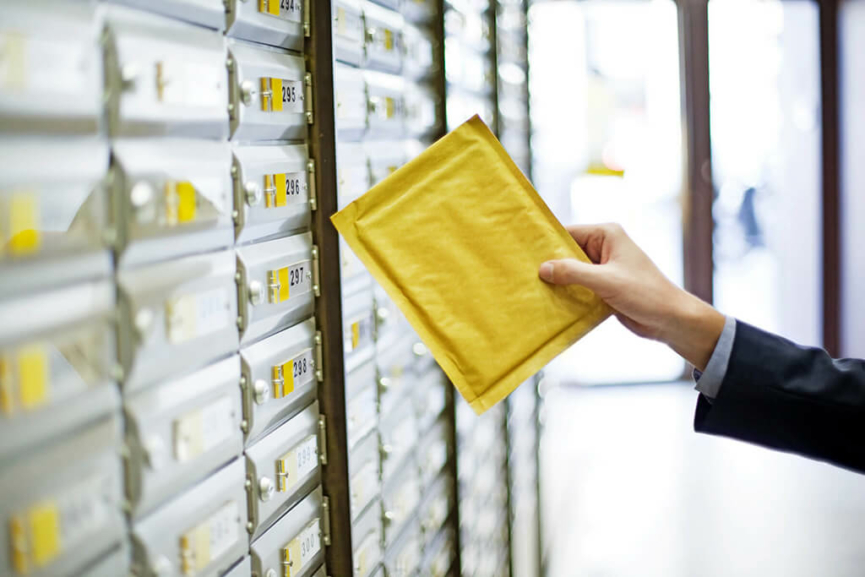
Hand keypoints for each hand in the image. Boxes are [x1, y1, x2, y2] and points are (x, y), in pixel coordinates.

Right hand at [539, 223, 724, 370]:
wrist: (671, 320)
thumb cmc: (645, 294)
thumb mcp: (606, 281)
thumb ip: (573, 273)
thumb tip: (543, 268)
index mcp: (607, 234)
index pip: (568, 233)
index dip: (547, 243)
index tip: (524, 253)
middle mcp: (604, 247)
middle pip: (567, 252)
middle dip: (550, 264)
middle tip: (523, 274)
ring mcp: (603, 268)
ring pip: (571, 271)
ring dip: (558, 281)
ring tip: (532, 289)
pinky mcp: (603, 286)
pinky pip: (578, 286)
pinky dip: (567, 293)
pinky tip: (549, 301)